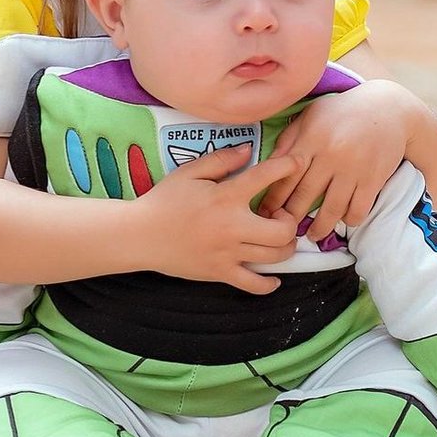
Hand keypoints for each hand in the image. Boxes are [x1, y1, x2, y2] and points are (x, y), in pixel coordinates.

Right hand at [139, 145, 301, 293]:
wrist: (140, 235)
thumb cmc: (164, 201)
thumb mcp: (189, 172)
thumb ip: (221, 160)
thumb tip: (248, 151)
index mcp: (225, 197)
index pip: (265, 178)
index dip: (287, 167)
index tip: (296, 163)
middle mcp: (232, 226)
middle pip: (283, 230)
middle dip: (290, 221)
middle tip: (280, 215)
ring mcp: (228, 253)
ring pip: (276, 256)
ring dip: (284, 247)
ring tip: (275, 237)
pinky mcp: (221, 273)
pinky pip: (254, 285)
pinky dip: (268, 283)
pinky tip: (271, 275)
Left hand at [258, 80, 410, 241]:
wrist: (387, 108)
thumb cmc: (341, 112)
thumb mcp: (311, 116)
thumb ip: (289, 139)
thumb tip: (269, 164)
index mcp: (311, 139)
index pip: (286, 174)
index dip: (274, 196)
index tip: (266, 212)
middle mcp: (330, 155)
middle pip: (306, 194)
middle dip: (292, 216)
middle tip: (283, 230)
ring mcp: (353, 168)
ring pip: (332, 208)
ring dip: (321, 226)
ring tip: (312, 235)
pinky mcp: (373, 178)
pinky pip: (358, 208)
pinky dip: (349, 219)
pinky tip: (343, 221)